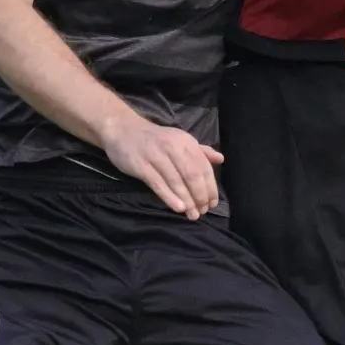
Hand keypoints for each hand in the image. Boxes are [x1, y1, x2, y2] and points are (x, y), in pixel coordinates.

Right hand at [100, 116, 223, 219]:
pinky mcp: (141, 166)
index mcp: (185, 142)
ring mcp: (156, 156)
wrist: (123, 129)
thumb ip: (200, 151)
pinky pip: (158, 184)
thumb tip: (221, 159)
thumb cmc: (155, 139)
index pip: (203, 167)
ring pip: (176, 181)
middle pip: (192, 175)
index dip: (210, 187)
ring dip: (187, 200)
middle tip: (203, 211)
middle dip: (200, 196)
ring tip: (193, 215)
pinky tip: (178, 208)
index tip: (212, 203)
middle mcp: (173, 147)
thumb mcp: (180, 140)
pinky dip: (170, 197)